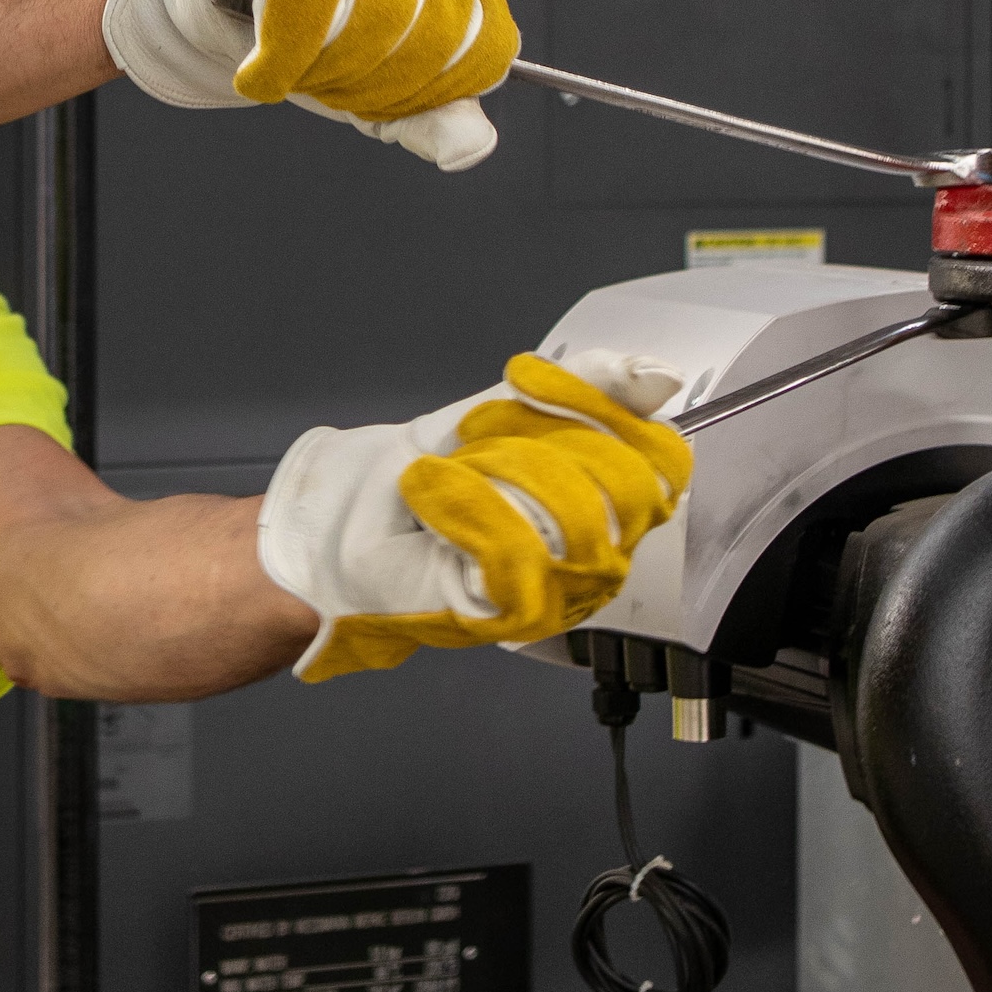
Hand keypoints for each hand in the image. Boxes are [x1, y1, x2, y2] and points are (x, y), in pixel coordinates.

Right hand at [100, 0, 518, 171]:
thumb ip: (425, 118)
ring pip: (375, 22)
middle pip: (432, 41)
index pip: (485, 49)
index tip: (377, 109)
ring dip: (322, 73)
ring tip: (290, 75)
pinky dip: (280, 57)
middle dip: (369, 89)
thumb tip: (472, 147)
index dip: (428, 98)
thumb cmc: (309, 39)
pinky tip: (260, 74)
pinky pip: (310, 2)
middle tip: (322, 90)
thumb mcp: (376, 90)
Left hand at [257, 350, 691, 680]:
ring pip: (579, 521)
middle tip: (479, 443)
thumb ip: (578, 390)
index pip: (663, 462)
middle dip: (547, 443)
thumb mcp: (495, 411)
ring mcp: (554, 593)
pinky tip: (434, 497)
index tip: (531, 383)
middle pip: (631, 490)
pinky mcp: (507, 616)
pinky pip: (521, 552)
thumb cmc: (402, 484)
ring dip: (500, 474)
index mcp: (598, 509)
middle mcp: (590, 560)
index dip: (609, 411)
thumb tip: (658, 375)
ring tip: (449, 474)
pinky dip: (468, 507)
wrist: (328, 531)